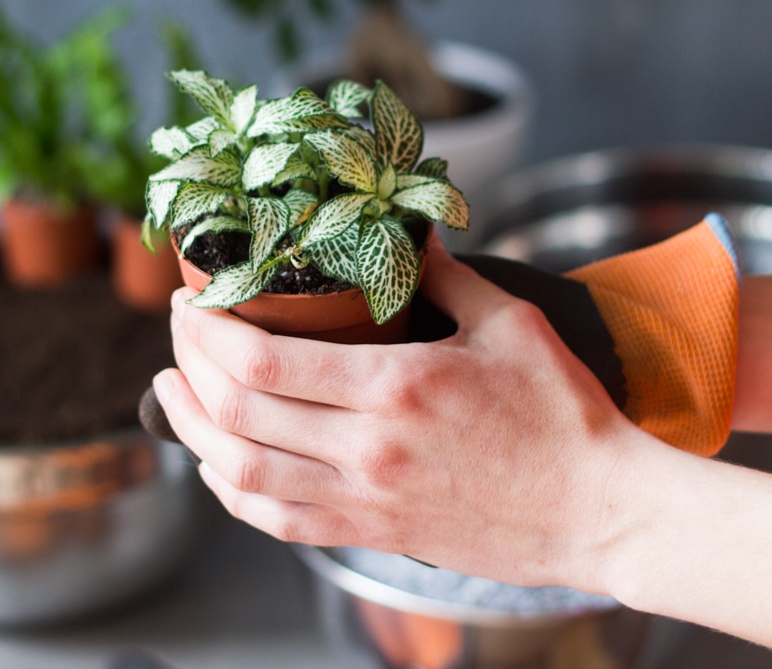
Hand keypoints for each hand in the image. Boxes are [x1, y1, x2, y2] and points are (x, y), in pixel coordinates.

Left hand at [152, 242, 659, 591]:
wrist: (599, 510)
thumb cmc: (565, 417)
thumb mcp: (512, 326)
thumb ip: (449, 276)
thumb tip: (410, 236)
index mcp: (396, 388)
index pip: (263, 360)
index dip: (207, 329)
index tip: (190, 301)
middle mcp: (367, 450)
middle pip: (237, 412)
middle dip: (187, 366)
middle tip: (179, 333)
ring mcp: (366, 501)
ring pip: (242, 473)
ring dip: (192, 430)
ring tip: (172, 393)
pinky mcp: (375, 536)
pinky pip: (279, 522)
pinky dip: (233, 493)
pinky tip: (220, 465)